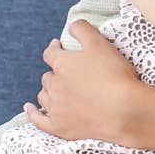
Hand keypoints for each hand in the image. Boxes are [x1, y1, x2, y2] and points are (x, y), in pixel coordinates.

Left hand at [24, 20, 150, 145]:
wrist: (125, 112)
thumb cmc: (114, 76)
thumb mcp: (100, 44)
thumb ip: (83, 30)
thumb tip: (71, 25)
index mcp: (62, 64)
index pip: (51, 53)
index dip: (54, 48)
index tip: (58, 46)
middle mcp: (54, 86)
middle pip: (48, 77)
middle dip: (55, 73)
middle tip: (67, 73)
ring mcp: (56, 108)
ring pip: (44, 96)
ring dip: (48, 91)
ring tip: (56, 90)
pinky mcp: (61, 127)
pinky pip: (39, 121)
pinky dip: (32, 113)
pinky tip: (29, 108)